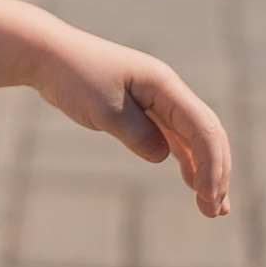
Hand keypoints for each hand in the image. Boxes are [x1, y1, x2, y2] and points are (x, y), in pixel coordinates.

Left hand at [32, 31, 231, 217]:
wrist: (49, 56)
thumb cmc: (75, 77)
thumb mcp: (106, 110)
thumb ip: (138, 134)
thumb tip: (164, 156)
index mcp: (164, 85)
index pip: (202, 127)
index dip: (211, 163)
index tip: (205, 196)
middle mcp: (167, 92)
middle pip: (207, 134)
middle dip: (216, 172)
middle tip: (214, 211)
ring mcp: (157, 100)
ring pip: (194, 138)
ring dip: (206, 170)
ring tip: (213, 207)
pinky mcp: (143, 110)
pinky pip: (174, 138)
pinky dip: (186, 161)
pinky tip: (192, 183)